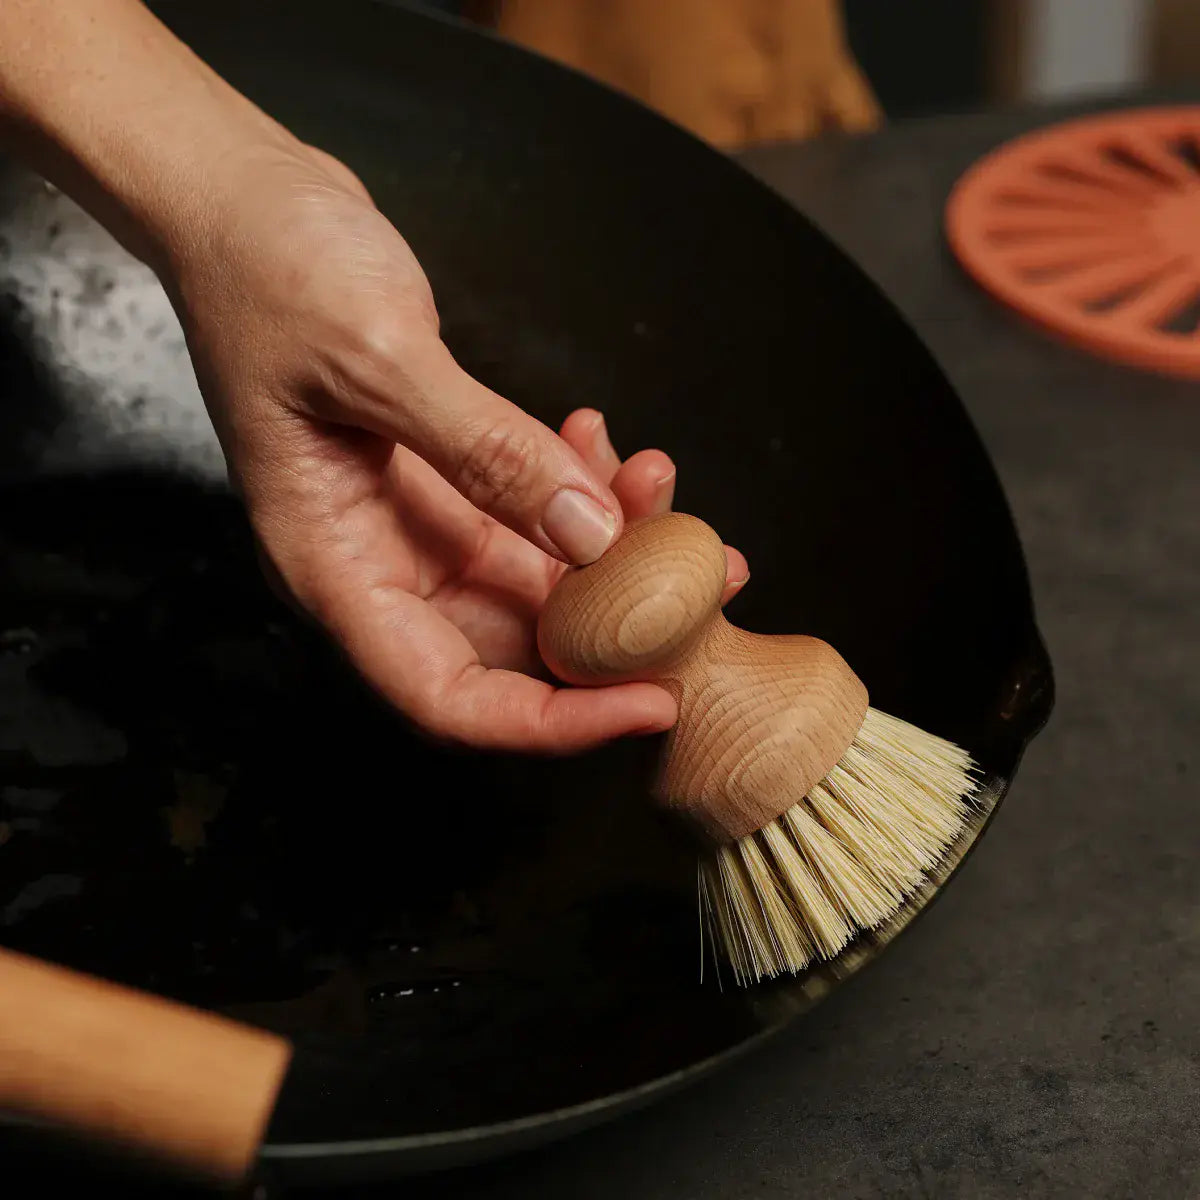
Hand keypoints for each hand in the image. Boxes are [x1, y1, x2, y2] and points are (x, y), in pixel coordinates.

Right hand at [165, 137, 748, 750]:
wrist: (242, 203)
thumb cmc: (268, 273)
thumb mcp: (377, 356)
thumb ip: (484, 450)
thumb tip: (587, 534)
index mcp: (332, 567)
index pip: (446, 696)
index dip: (550, 721)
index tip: (647, 701)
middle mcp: (377, 564)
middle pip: (506, 651)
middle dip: (610, 630)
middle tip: (701, 590)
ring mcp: (413, 525)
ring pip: (533, 580)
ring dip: (611, 548)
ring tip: (663, 489)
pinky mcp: (444, 481)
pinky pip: (531, 513)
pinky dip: (580, 487)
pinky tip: (606, 443)